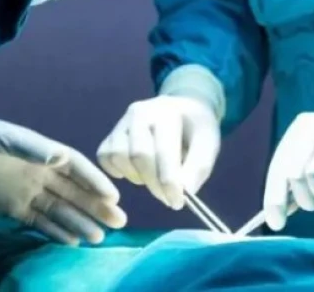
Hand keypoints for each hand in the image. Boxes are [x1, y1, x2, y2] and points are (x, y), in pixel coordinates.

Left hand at [0, 114, 127, 245]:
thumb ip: (30, 147)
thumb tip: (61, 157)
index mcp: (39, 151)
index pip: (75, 167)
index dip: (95, 181)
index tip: (114, 197)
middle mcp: (38, 172)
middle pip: (73, 192)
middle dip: (96, 206)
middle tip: (120, 222)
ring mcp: (24, 191)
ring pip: (59, 210)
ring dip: (80, 222)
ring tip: (100, 238)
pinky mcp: (9, 208)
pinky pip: (38, 222)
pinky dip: (55, 232)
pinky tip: (72, 242)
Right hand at [96, 95, 221, 209]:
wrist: (183, 110)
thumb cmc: (196, 130)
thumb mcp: (208, 144)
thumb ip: (198, 167)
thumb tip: (184, 192)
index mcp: (167, 112)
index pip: (163, 150)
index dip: (169, 181)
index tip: (177, 202)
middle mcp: (140, 112)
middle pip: (138, 155)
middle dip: (154, 184)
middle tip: (169, 199)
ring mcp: (122, 121)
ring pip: (118, 156)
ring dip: (136, 177)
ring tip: (154, 179)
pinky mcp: (111, 133)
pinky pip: (105, 156)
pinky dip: (117, 171)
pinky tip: (136, 172)